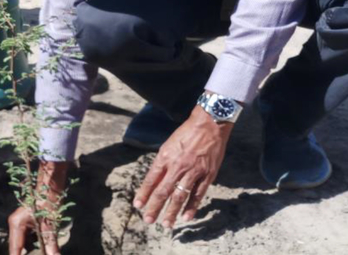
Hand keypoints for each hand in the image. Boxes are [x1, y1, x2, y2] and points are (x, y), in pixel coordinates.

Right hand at [8, 161, 68, 254]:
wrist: (51, 185)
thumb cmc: (49, 202)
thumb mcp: (50, 226)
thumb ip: (51, 245)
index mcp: (16, 225)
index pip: (15, 250)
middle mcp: (14, 225)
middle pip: (17, 248)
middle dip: (28, 253)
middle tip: (41, 253)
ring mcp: (18, 223)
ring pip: (23, 244)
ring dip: (32, 249)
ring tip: (43, 249)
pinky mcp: (25, 222)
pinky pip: (27, 238)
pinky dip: (34, 243)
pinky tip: (43, 244)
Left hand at [133, 106, 232, 227]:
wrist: (209, 124)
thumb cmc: (187, 133)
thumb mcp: (168, 145)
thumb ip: (162, 163)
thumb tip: (155, 180)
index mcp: (165, 157)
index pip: (151, 179)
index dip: (144, 194)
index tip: (138, 205)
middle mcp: (177, 166)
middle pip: (163, 191)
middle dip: (154, 207)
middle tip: (148, 220)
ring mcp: (193, 171)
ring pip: (179, 196)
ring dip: (172, 212)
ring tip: (165, 224)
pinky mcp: (207, 175)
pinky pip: (198, 195)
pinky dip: (191, 207)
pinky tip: (186, 217)